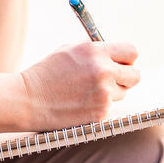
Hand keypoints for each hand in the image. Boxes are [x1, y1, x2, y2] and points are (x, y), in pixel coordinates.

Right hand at [20, 41, 140, 129]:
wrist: (28, 99)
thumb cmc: (47, 72)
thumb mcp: (70, 50)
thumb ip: (96, 50)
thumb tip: (116, 54)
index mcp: (97, 51)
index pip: (131, 52)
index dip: (127, 58)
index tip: (122, 63)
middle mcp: (104, 71)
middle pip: (135, 75)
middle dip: (126, 77)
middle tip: (113, 80)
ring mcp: (103, 94)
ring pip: (122, 93)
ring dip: (110, 93)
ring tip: (85, 92)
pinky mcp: (100, 113)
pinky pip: (109, 108)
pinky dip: (98, 107)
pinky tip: (79, 104)